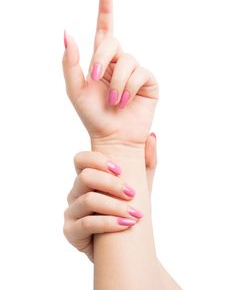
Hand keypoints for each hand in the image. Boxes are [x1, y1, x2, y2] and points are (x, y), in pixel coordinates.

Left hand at [62, 0, 158, 145]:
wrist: (112, 136)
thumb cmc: (92, 114)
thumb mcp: (75, 88)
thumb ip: (70, 62)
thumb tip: (67, 32)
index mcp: (101, 61)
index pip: (104, 30)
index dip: (105, 9)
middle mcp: (118, 63)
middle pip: (112, 42)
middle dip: (102, 58)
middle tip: (95, 77)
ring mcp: (135, 71)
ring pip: (128, 60)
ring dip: (117, 83)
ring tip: (114, 101)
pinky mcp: (149, 81)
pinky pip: (140, 73)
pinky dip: (129, 87)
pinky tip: (126, 101)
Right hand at [63, 133, 156, 261]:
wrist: (128, 245)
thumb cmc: (131, 208)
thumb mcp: (142, 184)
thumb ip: (146, 160)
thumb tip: (151, 136)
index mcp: (89, 177)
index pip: (81, 159)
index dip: (98, 160)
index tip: (120, 170)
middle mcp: (76, 191)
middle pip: (85, 177)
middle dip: (111, 184)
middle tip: (131, 193)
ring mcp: (71, 211)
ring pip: (88, 200)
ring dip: (115, 206)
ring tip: (135, 215)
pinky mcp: (70, 231)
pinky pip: (86, 224)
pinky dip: (109, 223)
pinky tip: (125, 226)